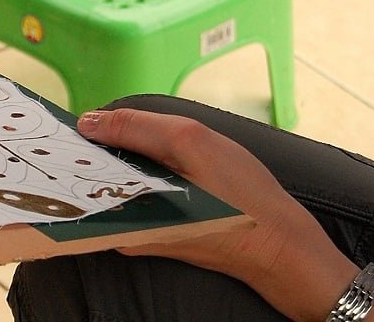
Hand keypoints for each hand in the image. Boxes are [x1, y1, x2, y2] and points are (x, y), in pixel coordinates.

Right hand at [77, 108, 364, 321]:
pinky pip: (184, 141)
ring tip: (114, 148)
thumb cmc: (239, 237)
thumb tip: (112, 232)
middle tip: (89, 137)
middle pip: (147, 121)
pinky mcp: (230, 157)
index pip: (130, 122)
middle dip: (117, 127)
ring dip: (139, 135)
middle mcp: (201, 134)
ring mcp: (218, 142)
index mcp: (185, 140)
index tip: (79, 126)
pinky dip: (161, 146)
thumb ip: (139, 230)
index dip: (102, 124)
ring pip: (166, 130)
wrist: (293, 251)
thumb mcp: (179, 235)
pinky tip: (153, 165)